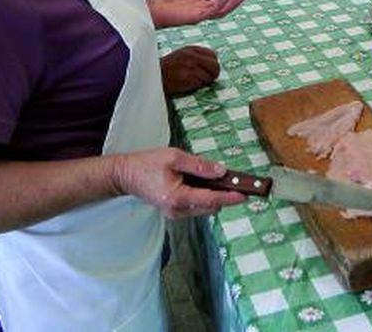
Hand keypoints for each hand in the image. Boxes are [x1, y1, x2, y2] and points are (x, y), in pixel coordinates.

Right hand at [113, 148, 244, 218]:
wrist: (126, 175)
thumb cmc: (147, 164)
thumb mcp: (174, 157)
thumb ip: (199, 165)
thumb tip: (221, 171)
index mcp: (178, 197)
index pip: (211, 200)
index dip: (230, 197)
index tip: (245, 194)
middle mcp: (178, 210)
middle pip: (211, 206)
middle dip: (225, 195)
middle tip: (236, 181)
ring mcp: (176, 214)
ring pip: (205, 208)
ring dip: (215, 195)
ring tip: (217, 178)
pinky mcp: (175, 211)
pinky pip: (197, 206)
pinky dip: (204, 196)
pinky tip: (202, 183)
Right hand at [160, 46, 219, 96]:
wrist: (152, 78)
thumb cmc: (166, 70)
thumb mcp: (181, 57)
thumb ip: (196, 58)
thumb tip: (213, 65)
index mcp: (190, 49)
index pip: (213, 55)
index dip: (212, 64)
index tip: (208, 71)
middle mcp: (191, 55)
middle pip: (215, 66)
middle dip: (213, 75)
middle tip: (206, 80)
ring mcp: (189, 66)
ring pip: (209, 77)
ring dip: (202, 82)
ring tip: (190, 82)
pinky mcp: (187, 77)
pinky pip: (200, 84)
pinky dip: (196, 87)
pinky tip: (186, 85)